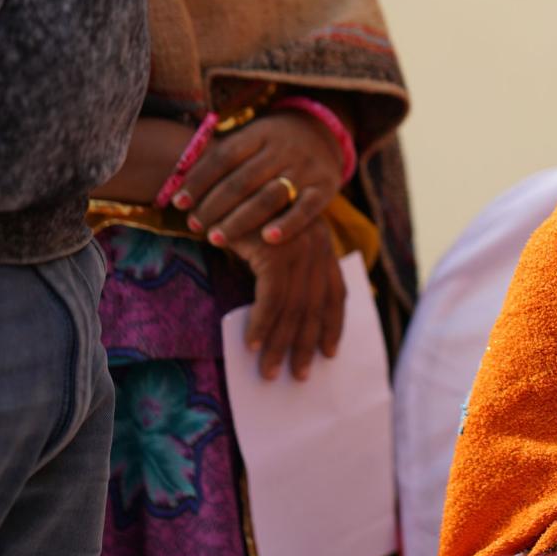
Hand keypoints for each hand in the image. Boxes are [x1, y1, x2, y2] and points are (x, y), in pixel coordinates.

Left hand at [170, 111, 342, 247]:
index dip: (199, 180)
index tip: (177, 203)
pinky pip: (306, 209)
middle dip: (214, 205)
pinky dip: (287, 224)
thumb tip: (175, 184)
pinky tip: (267, 239)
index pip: (223, 156)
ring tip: (215, 238)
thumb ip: (221, 159)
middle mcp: (283, 149)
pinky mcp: (326, 187)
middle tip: (193, 225)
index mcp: (259, 133)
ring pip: (269, 197)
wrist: (324, 133)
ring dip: (240, 220)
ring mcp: (306, 168)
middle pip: (242, 180)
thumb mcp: (250, 138)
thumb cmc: (271, 145)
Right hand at [227, 219, 345, 380]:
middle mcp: (317, 246)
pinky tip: (252, 345)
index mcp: (322, 244)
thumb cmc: (240, 214)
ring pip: (294, 308)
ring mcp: (299, 248)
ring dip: (280, 344)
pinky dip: (261, 324)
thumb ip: (282, 271)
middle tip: (298, 375)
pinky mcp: (276, 252)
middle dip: (306, 344)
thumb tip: (283, 314)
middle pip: (316, 306)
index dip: (333, 324)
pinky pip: (271, 299)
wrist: (221, 180)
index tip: (329, 352)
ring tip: (268, 371)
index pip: (335, 292)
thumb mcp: (270, 244)